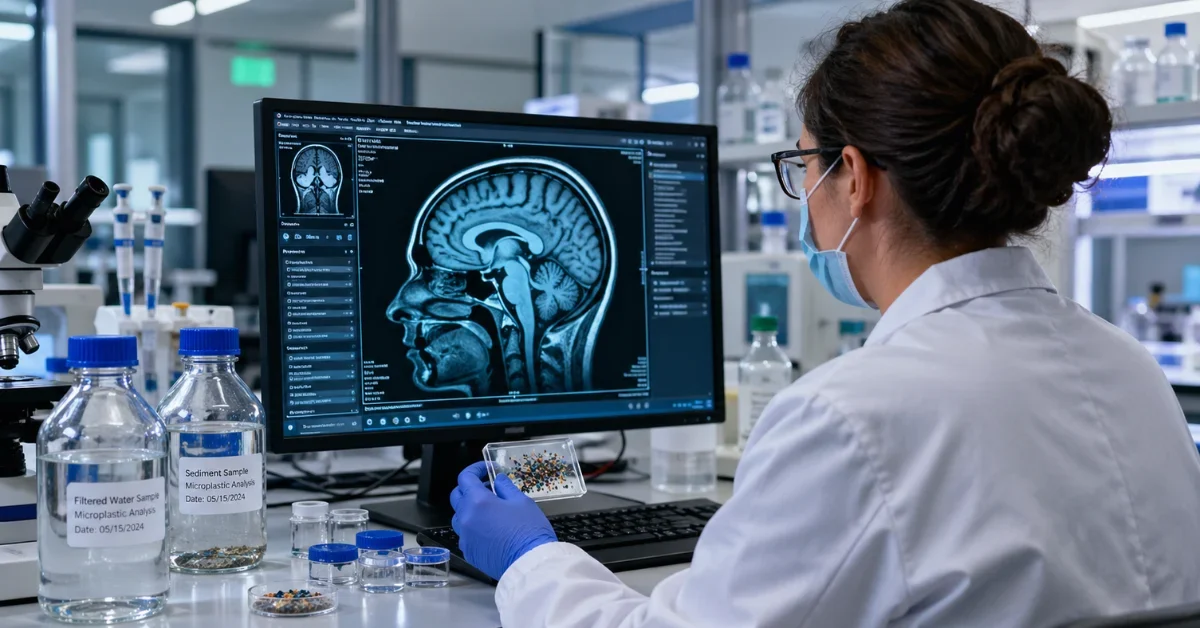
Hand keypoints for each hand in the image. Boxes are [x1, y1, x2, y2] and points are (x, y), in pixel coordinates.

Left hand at [450, 461, 557, 580]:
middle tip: (489, 488)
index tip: (488, 469)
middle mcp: (466, 518)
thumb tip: (497, 480)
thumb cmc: (529, 532)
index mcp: (477, 502)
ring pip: (459, 516)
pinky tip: (490, 528)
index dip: (476, 469)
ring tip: (489, 510)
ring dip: (470, 508)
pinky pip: (465, 534)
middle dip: (470, 488)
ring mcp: (465, 537)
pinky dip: (473, 527)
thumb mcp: (521, 501)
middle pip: (457, 496)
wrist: (529, 564)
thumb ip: (505, 487)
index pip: (466, 477)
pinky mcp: (469, 552)